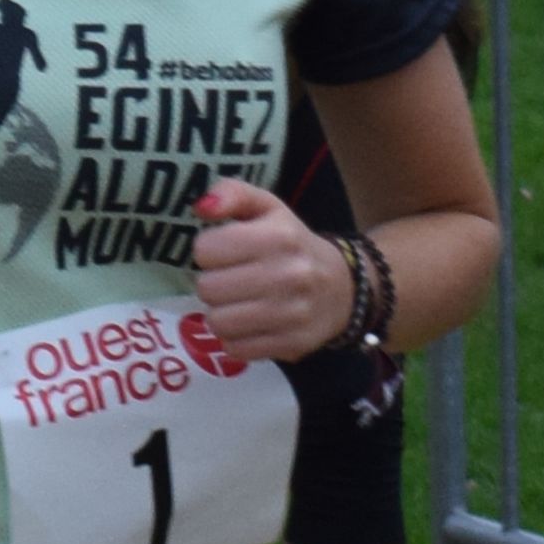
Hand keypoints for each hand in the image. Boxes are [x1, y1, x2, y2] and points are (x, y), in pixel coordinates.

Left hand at [186, 172, 355, 364]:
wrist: (343, 288)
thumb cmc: (292, 245)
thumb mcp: (267, 208)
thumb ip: (232, 194)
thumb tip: (201, 206)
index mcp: (279, 236)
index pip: (206, 250)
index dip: (209, 251)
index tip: (224, 252)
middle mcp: (289, 274)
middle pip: (208, 289)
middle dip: (212, 283)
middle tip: (229, 280)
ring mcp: (293, 313)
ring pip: (218, 322)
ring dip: (220, 313)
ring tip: (236, 303)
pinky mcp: (292, 345)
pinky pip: (236, 349)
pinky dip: (235, 338)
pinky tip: (249, 324)